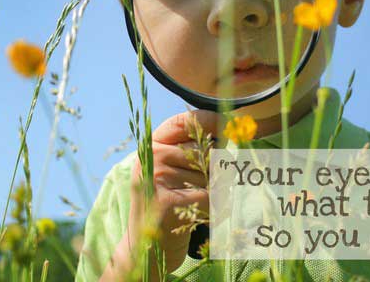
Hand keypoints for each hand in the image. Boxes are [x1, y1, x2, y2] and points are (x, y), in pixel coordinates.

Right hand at [125, 110, 218, 275]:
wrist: (141, 249)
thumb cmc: (165, 205)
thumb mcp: (169, 172)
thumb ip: (190, 151)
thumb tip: (229, 134)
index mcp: (151, 145)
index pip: (185, 120)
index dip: (211, 120)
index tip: (228, 123)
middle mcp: (152, 157)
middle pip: (207, 151)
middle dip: (216, 172)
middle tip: (202, 190)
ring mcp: (157, 178)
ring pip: (212, 175)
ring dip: (216, 193)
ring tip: (197, 205)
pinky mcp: (167, 202)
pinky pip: (211, 197)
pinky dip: (215, 209)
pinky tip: (202, 216)